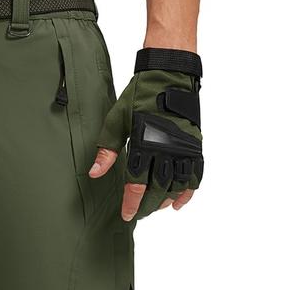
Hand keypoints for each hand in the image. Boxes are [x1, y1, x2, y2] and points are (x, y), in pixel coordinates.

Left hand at [88, 48, 203, 222]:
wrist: (169, 74)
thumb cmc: (139, 96)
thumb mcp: (116, 120)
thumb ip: (107, 150)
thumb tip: (94, 173)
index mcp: (143, 144)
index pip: (136, 185)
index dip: (131, 203)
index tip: (127, 215)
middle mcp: (165, 148)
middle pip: (157, 189)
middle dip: (147, 206)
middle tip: (140, 213)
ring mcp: (182, 147)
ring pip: (177, 185)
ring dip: (166, 200)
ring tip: (157, 207)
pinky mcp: (194, 144)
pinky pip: (195, 174)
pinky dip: (188, 191)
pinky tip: (179, 203)